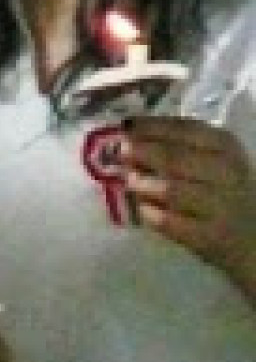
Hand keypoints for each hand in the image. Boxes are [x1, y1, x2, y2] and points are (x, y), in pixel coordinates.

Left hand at [124, 116, 255, 298]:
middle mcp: (227, 174)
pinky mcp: (209, 237)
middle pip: (176, 158)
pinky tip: (143, 209)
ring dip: (143, 183)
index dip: (151, 126)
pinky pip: (170, 222)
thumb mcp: (214, 161)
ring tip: (129, 180)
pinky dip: (151, 214)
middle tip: (119, 151)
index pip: (186, 129)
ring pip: (172, 190)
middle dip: (142, 152)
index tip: (125, 124)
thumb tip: (130, 133)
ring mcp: (220, 207)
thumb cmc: (225, 190)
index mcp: (227, 148)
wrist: (254, 235)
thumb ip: (179, 146)